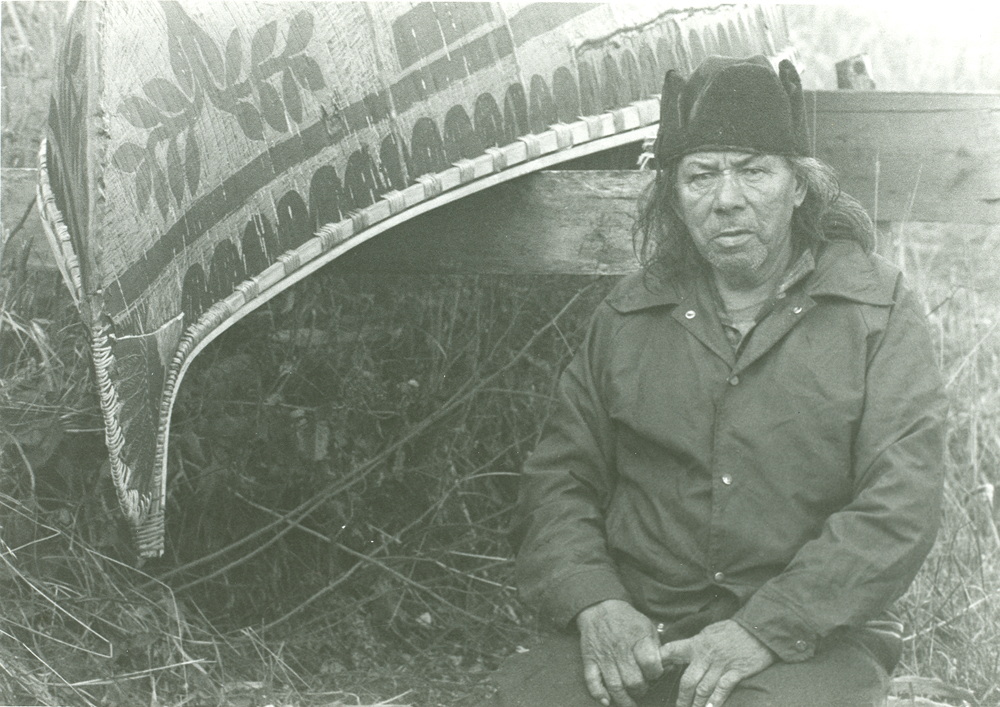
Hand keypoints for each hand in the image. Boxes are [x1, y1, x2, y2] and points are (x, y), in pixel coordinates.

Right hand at [576, 599, 663, 706]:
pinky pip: (592, 682)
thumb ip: (657, 648)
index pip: (650, 664)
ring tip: (630, 702)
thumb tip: (668, 668)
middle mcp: (620, 649)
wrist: (600, 608)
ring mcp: (603, 656)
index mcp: (637, 638)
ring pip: (615, 686)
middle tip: (642, 688)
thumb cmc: (627, 620)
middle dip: (641, 690)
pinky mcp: (589, 660)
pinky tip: (607, 700)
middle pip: (633, 681)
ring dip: (624, 699)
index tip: (655, 673)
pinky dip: (599, 694)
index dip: (656, 673)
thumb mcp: (647, 627)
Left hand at [658, 620, 774, 706]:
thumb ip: (695, 645)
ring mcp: (722, 665)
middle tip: (679, 706)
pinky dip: (716, 700)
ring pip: (704, 689)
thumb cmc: (732, 631)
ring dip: (697, 703)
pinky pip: (723, 689)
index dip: (661, 661)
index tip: (654, 673)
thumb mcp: (708, 632)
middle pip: (688, 681)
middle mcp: (706, 656)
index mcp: (697, 643)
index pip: (673, 651)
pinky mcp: (737, 672)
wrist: (758, 629)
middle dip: (682, 697)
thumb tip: (681, 655)